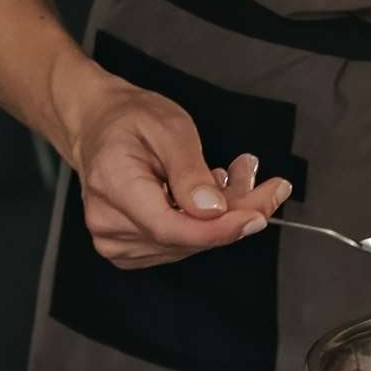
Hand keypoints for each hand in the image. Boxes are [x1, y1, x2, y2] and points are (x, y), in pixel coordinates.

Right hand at [66, 78, 291, 269]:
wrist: (100, 127)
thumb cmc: (130, 120)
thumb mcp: (168, 127)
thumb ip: (190, 171)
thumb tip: (211, 210)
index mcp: (112, 185)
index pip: (171, 227)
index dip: (220, 229)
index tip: (258, 215)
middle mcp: (108, 222)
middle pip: (188, 237)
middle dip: (236, 214)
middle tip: (269, 186)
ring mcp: (117, 241)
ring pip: (193, 243)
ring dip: (226, 215)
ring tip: (237, 176)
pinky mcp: (132, 250)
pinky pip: (183, 244)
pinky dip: (209, 223)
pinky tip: (213, 195)